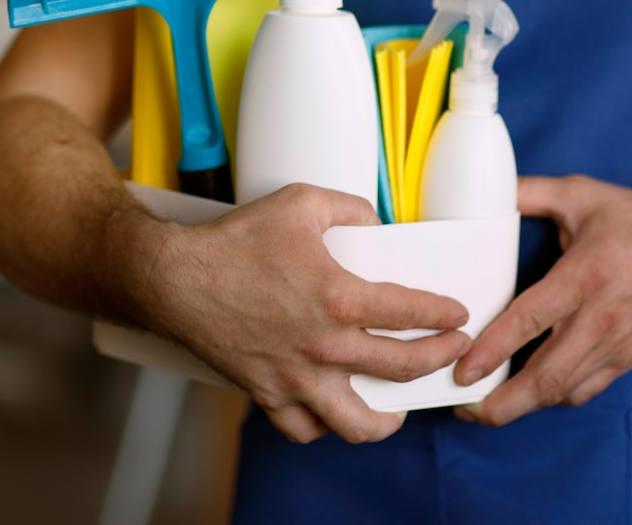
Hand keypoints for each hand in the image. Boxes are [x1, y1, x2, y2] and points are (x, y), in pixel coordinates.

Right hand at [152, 183, 472, 443]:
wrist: (175, 278)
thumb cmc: (235, 241)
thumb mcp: (300, 202)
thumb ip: (350, 207)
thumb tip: (375, 222)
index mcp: (340, 297)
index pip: (413, 314)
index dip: (444, 315)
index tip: (456, 315)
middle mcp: (325, 346)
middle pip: (403, 368)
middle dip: (438, 359)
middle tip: (450, 349)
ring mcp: (297, 377)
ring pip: (358, 423)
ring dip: (390, 418)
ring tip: (400, 406)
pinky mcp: (268, 394)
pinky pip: (306, 430)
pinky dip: (324, 426)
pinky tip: (334, 409)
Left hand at [453, 175, 631, 425]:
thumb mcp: (582, 194)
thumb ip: (530, 192)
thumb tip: (489, 189)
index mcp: (584, 277)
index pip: (530, 320)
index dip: (493, 349)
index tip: (464, 369)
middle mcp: (601, 318)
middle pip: (546, 375)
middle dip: (502, 402)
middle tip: (466, 409)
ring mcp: (618, 344)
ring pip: (565, 390)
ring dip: (524, 405)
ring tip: (488, 407)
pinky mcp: (629, 358)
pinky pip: (586, 389)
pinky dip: (555, 396)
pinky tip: (530, 394)